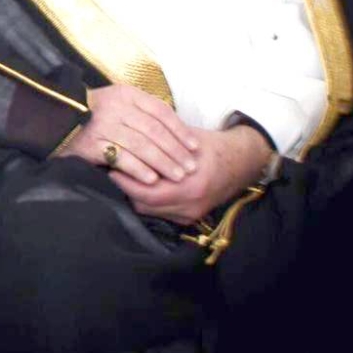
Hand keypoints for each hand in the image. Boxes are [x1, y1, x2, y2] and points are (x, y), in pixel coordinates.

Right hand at [56, 84, 199, 184]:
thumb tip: (175, 132)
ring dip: (163, 162)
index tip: (194, 147)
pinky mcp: (92, 143)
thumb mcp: (118, 103)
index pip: (160, 111)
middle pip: (154, 130)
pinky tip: (151, 180)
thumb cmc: (94, 114)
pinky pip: (121, 158)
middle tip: (190, 167)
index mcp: (126, 94)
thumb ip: (142, 112)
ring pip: (141, 145)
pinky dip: (138, 169)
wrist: (54, 119)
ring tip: (177, 176)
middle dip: (175, 151)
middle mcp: (116, 106)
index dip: (180, 130)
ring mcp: (103, 125)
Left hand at [108, 124, 272, 223]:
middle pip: (145, 205)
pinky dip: (148, 201)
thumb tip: (131, 133)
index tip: (111, 165)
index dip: (126, 180)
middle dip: (126, 189)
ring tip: (122, 177)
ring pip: (150, 211)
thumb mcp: (187, 139)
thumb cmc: (212, 146)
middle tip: (112, 171)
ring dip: (135, 196)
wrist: (242, 162)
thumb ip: (162, 140)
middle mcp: (191, 205)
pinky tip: (139, 186)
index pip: (147, 191)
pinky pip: (161, 213)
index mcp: (191, 185)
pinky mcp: (190, 219)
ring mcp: (191, 215)